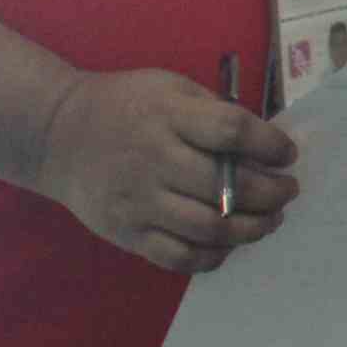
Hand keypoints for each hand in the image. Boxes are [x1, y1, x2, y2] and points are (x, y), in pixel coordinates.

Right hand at [26, 68, 299, 274]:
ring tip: (270, 220)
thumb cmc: (126, 106)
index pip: (232, 131)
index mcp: (168, 116)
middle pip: (227, 186)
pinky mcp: (127, 234)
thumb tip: (265, 145)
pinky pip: (179, 257)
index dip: (269, 145)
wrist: (58, 136)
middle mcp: (154, 160)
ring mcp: (139, 202)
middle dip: (271, 193)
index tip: (287, 154)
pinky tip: (229, 243)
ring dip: (251, 229)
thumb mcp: (170, 88)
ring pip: (209, 228)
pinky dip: (213, 256)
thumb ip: (214, 113)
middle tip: (288, 191)